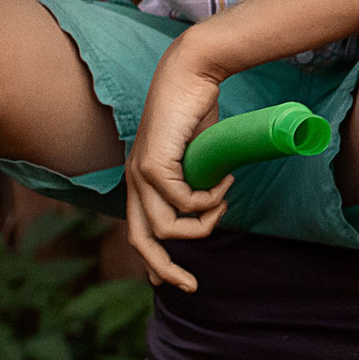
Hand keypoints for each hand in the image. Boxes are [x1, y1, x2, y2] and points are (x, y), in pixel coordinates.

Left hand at [122, 37, 233, 291]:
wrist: (191, 73)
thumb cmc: (198, 110)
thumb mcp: (198, 157)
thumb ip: (198, 179)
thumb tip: (212, 205)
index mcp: (140, 181)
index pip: (138, 232)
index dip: (152, 262)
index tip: (173, 281)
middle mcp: (133, 181)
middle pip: (142, 242)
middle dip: (166, 270)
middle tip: (191, 285)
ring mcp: (140, 173)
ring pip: (167, 227)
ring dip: (203, 223)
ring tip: (223, 201)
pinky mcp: (153, 164)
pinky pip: (183, 202)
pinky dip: (208, 200)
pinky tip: (224, 182)